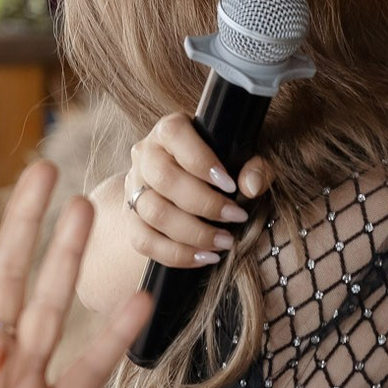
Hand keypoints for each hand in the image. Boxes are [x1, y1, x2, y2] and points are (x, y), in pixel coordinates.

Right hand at [94, 114, 274, 270]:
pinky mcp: (131, 218)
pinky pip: (144, 241)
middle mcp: (145, 155)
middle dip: (205, 204)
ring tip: (225, 242)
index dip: (202, 161)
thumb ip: (256, 167)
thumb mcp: (244, 159)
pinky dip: (177, 254)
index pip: (174, 135)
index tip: (231, 185)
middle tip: (236, 218)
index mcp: (169, 130)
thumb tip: (252, 187)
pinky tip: (204, 257)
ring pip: (154, 212)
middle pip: (164, 179)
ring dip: (193, 233)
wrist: (187, 184)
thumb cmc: (221, 167)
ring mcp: (133, 187)